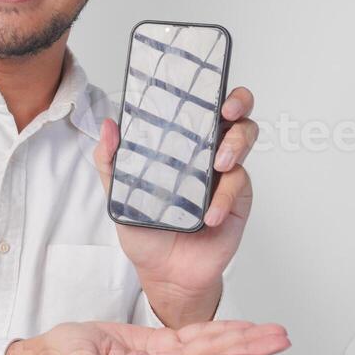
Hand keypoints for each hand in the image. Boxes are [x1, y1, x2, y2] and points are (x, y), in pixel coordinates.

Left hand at [93, 86, 259, 322]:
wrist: (165, 273)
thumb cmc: (146, 231)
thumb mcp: (119, 196)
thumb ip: (111, 163)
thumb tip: (108, 125)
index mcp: (180, 144)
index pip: (198, 106)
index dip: (206, 87)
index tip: (202, 82)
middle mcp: (207, 151)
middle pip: (235, 112)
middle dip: (236, 102)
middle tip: (226, 111)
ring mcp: (225, 173)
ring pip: (246, 138)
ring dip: (235, 144)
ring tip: (217, 164)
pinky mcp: (239, 197)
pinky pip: (239, 185)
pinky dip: (224, 197)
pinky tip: (208, 214)